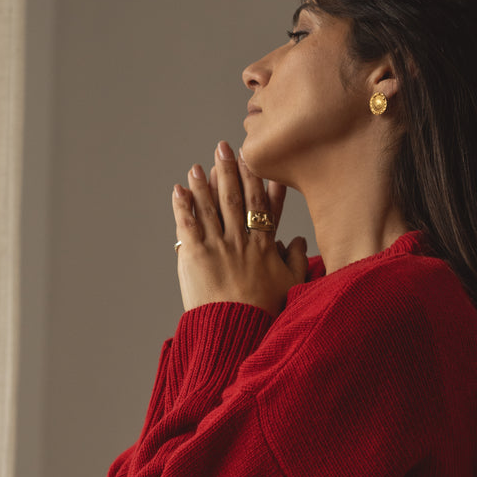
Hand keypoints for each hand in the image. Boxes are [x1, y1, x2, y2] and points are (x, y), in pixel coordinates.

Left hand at [173, 141, 308, 318]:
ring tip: (198, 166)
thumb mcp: (291, 284)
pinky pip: (187, 224)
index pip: (260, 204)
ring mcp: (216, 245)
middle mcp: (240, 239)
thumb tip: (298, 240)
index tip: (251, 159)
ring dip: (202, 183)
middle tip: (223, 148)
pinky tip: (178, 190)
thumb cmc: (265, 310)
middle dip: (228, 170)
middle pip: (234, 197)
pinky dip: (181, 205)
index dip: (255, 180)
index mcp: (263, 244)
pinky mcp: (194, 255)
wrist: (236, 329)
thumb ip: (297, 259)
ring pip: (209, 206)